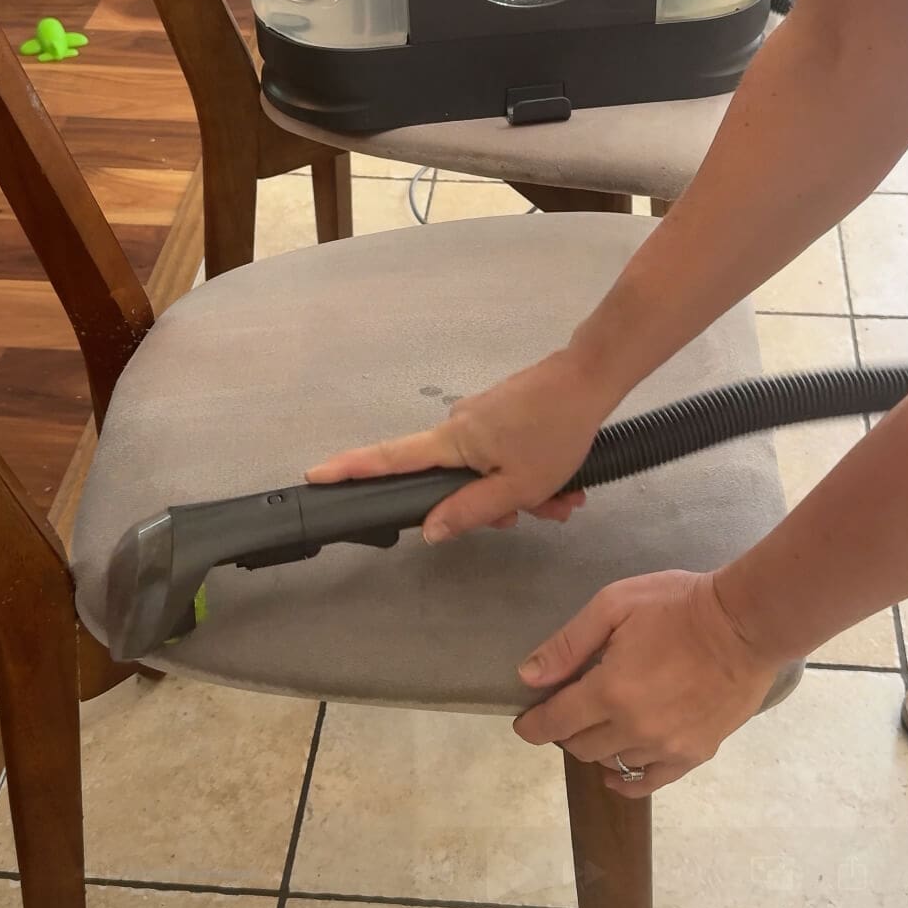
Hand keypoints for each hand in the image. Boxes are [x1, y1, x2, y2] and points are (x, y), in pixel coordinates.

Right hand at [306, 349, 614, 542]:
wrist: (591, 378)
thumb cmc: (554, 430)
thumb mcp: (517, 485)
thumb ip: (471, 511)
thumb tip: (430, 529)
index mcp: (453, 442)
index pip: (390, 459)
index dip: (352, 469)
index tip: (316, 474)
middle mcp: (459, 425)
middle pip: (456, 479)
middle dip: (496, 504)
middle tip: (542, 510)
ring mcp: (483, 417)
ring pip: (490, 471)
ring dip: (524, 490)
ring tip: (565, 497)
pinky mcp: (505, 413)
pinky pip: (507, 454)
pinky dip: (532, 472)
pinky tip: (567, 481)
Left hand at [513, 570, 781, 795]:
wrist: (746, 624)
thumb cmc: (678, 605)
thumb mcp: (615, 604)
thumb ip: (569, 643)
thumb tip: (529, 677)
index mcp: (610, 691)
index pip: (556, 722)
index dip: (533, 725)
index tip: (524, 722)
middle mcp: (634, 728)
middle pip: (580, 746)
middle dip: (565, 730)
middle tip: (568, 709)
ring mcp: (666, 747)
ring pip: (612, 762)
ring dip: (597, 746)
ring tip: (600, 723)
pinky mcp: (695, 754)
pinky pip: (650, 781)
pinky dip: (627, 780)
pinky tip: (617, 773)